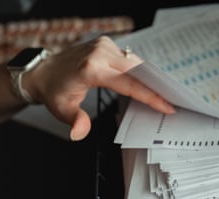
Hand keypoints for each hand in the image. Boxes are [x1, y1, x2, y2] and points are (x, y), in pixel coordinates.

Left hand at [24, 36, 174, 140]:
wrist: (43, 71)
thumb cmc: (54, 91)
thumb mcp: (61, 109)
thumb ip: (75, 121)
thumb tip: (80, 133)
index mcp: (91, 69)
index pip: (130, 84)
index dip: (151, 97)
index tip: (167, 106)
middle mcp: (100, 52)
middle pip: (138, 71)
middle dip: (157, 87)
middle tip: (174, 100)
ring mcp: (103, 45)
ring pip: (136, 63)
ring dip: (150, 78)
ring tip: (166, 94)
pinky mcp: (105, 44)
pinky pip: (129, 58)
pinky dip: (140, 71)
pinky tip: (149, 82)